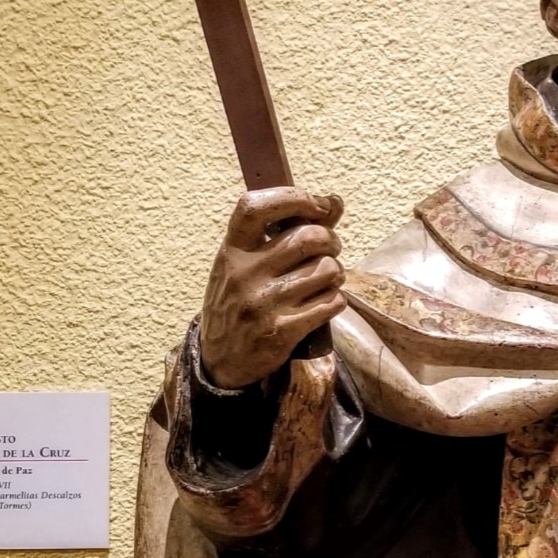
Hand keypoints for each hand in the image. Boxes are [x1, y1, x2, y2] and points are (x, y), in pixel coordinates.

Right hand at [199, 188, 345, 389]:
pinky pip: (331, 302)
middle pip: (308, 238)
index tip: (318, 205)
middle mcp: (245, 273)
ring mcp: (264, 302)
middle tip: (330, 249)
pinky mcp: (284, 330)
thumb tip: (334, 202)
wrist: (221, 359)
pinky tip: (324, 303)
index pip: (257, 207)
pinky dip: (335, 300)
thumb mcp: (247, 263)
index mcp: (232, 251)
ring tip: (325, 280)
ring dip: (336, 274)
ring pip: (327, 270)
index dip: (295, 197)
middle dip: (331, 241)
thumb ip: (285, 232)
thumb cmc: (239, 301)